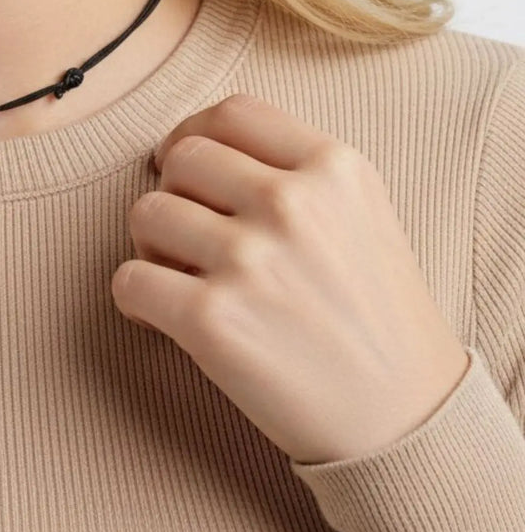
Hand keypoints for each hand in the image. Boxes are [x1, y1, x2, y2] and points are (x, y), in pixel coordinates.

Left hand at [111, 93, 470, 464]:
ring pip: (146, 212)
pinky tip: (164, 319)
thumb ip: (295, 170)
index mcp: (334, 168)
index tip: (185, 168)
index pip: (233, 112)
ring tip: (181, 280)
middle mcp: (291, 203)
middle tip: (187, 237)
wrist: (403, 419)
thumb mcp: (362, 215)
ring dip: (151, 246)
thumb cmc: (374, 316)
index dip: (194, 134)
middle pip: (182, 157)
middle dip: (174, 192)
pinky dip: (135, 300)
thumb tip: (195, 147)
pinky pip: (128, 280)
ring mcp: (250, 260)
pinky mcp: (212, 319)